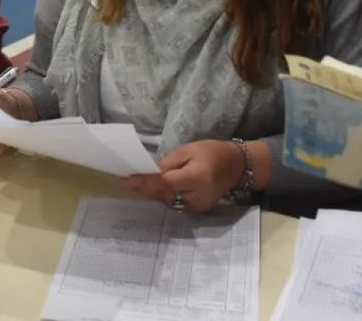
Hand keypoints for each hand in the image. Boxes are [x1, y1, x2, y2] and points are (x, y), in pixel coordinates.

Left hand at [121, 140, 243, 213]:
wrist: (235, 166)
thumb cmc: (211, 152)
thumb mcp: (187, 151)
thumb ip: (168, 164)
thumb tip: (150, 174)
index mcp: (196, 178)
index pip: (165, 183)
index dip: (144, 182)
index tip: (125, 180)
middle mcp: (197, 196)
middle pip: (163, 193)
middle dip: (145, 186)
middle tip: (128, 178)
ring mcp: (198, 206)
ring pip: (167, 200)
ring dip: (154, 191)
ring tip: (142, 181)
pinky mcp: (198, 210)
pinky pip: (174, 203)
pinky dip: (165, 195)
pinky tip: (159, 186)